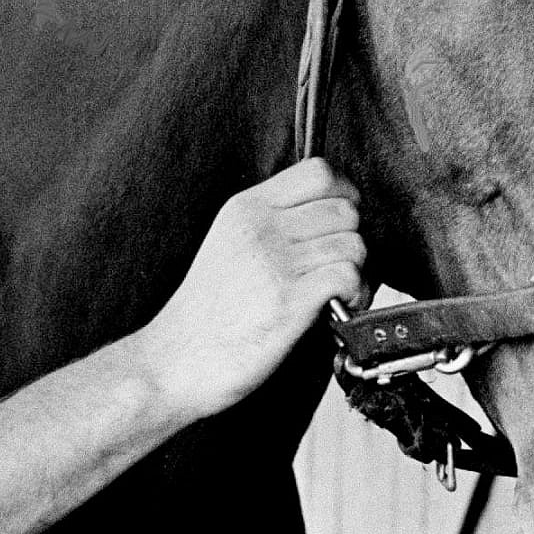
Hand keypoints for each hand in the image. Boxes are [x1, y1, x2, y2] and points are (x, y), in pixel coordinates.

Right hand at [137, 159, 367, 420]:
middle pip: (345, 209)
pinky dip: (356, 292)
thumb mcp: (229, 243)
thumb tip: (329, 217)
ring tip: (343, 291)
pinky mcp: (288, 301)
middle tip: (342, 265)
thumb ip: (272, 222)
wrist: (173, 361)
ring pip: (353, 243)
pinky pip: (348, 275)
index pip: (319, 172)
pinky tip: (340, 305)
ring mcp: (275, 263)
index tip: (341, 223)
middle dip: (354, 238)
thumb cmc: (205, 313)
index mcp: (246, 208)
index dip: (345, 195)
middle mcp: (261, 228)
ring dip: (359, 270)